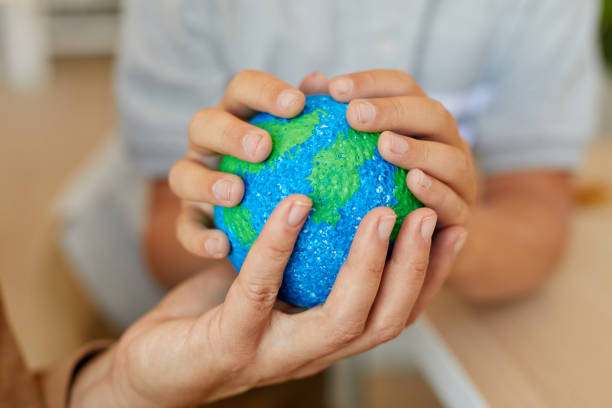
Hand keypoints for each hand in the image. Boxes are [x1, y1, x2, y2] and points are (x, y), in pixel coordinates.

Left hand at [70, 196, 439, 406]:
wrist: (154, 368)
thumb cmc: (217, 315)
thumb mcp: (270, 279)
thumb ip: (304, 251)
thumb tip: (330, 188)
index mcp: (329, 336)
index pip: (398, 310)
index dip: (432, 274)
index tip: (452, 226)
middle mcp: (314, 353)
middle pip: (387, 320)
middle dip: (416, 270)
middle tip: (428, 214)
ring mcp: (275, 354)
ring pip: (343, 318)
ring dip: (369, 264)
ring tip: (381, 214)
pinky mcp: (232, 345)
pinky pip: (262, 289)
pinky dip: (281, 244)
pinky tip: (295, 203)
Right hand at [169, 70, 307, 259]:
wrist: (273, 223)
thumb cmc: (296, 170)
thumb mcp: (306, 143)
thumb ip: (311, 114)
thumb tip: (319, 80)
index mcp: (238, 115)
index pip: (243, 89)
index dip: (265, 91)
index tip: (297, 105)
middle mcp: (209, 143)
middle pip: (204, 124)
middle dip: (230, 133)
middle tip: (263, 148)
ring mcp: (194, 180)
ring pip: (182, 174)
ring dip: (207, 182)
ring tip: (237, 192)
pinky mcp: (190, 219)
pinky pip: (186, 228)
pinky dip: (199, 238)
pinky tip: (223, 247)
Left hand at [327, 69, 471, 318]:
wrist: (413, 245)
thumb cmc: (372, 192)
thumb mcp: (351, 155)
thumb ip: (333, 120)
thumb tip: (312, 82)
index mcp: (419, 121)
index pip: (401, 87)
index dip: (371, 83)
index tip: (334, 90)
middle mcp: (445, 144)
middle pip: (431, 114)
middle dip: (393, 111)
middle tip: (354, 115)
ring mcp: (459, 179)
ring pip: (450, 157)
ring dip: (418, 150)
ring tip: (385, 146)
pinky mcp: (462, 216)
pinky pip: (454, 202)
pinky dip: (437, 191)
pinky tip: (413, 183)